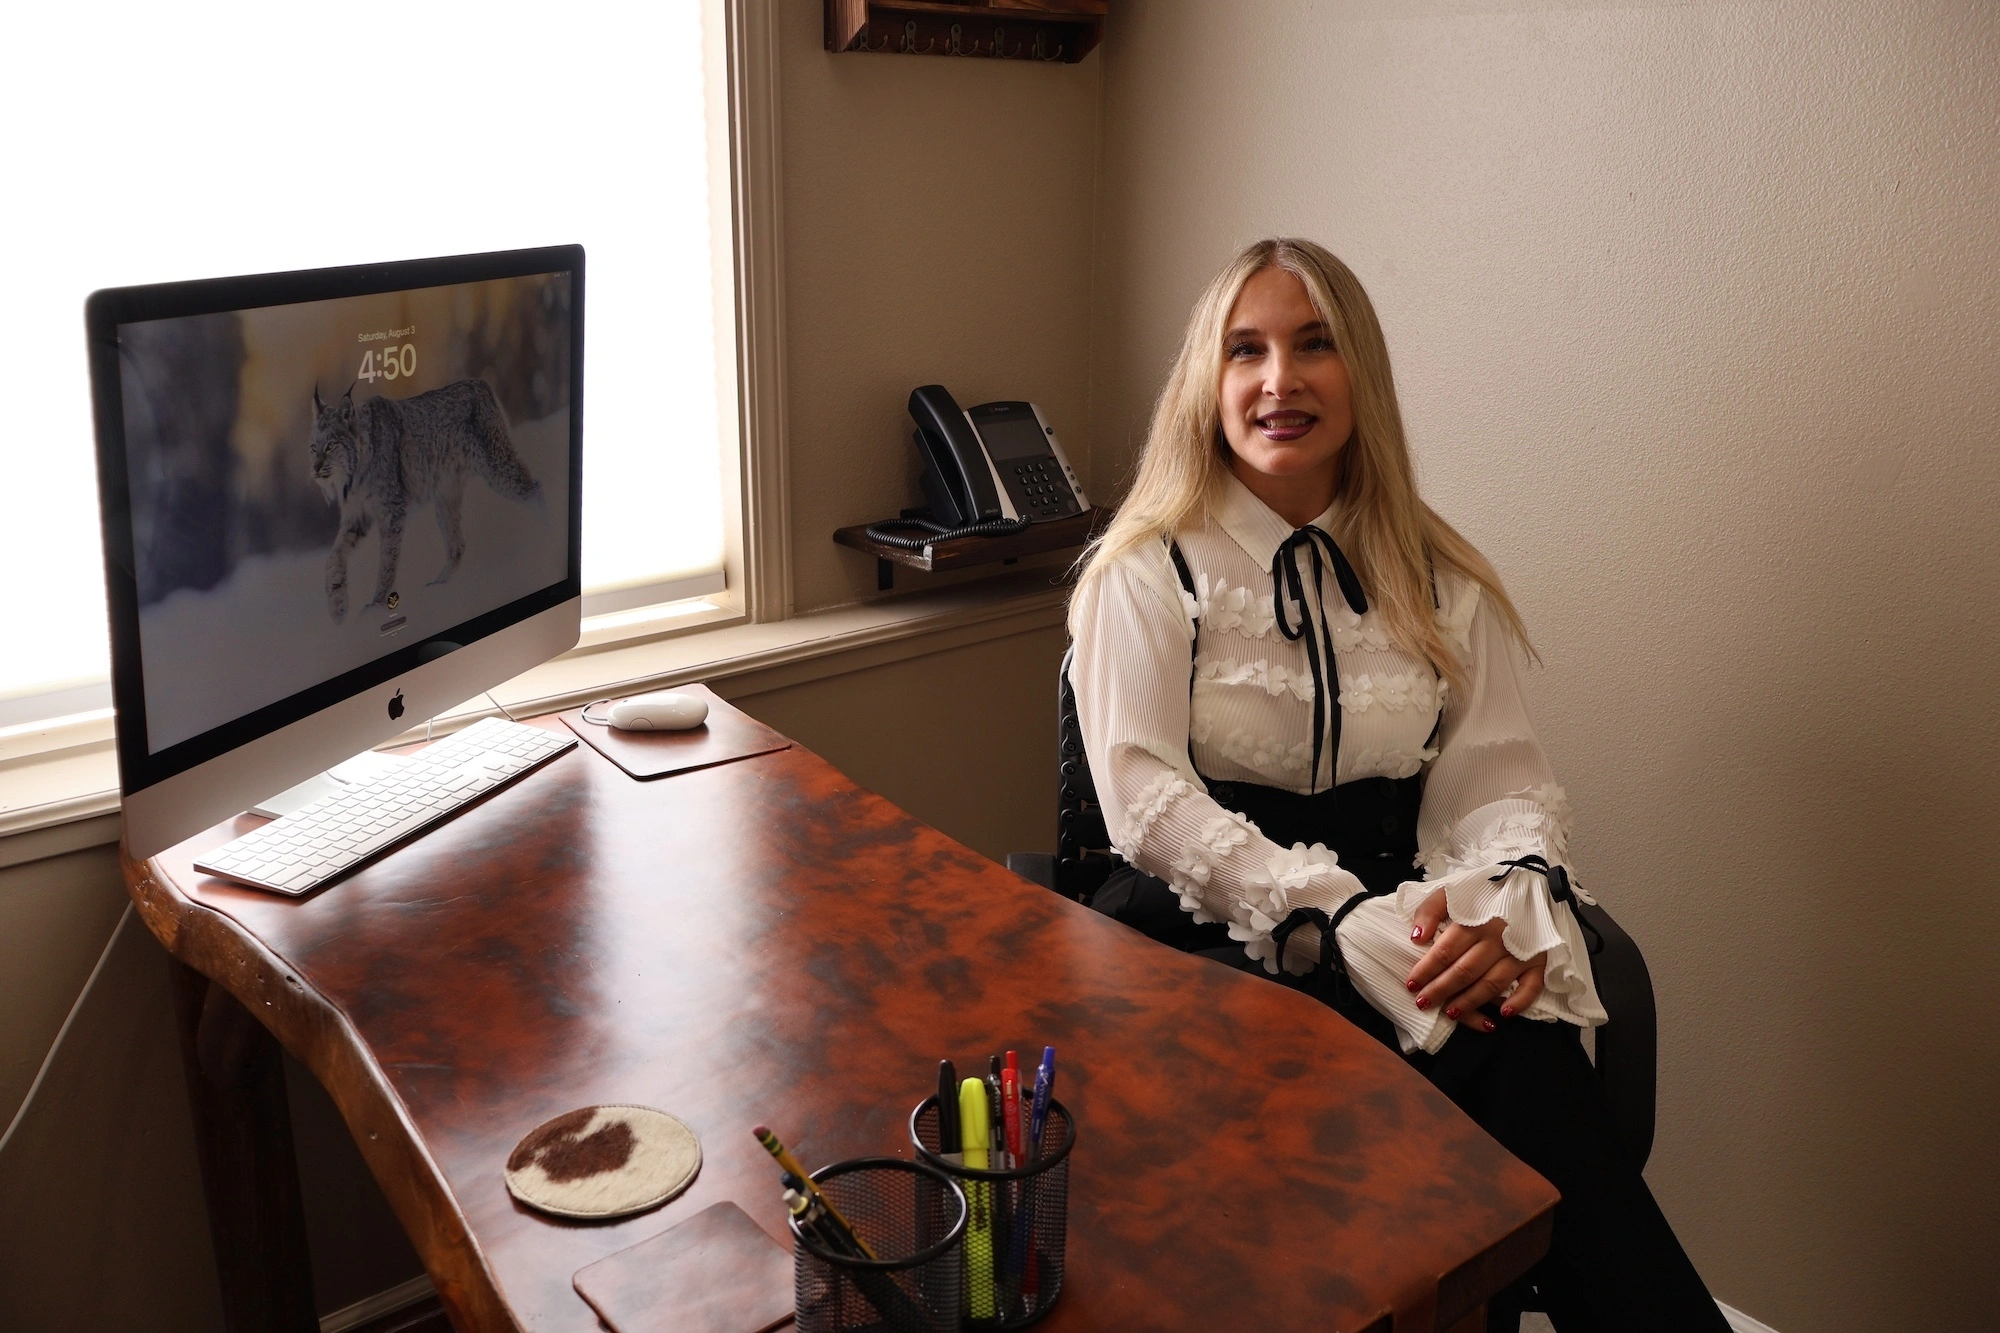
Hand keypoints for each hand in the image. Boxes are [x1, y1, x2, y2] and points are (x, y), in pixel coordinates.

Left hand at [1405, 888, 1545, 1030]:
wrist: (1530, 880)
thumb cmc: (1484, 890)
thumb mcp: (1452, 890)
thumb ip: (1430, 910)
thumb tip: (1416, 938)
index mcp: (1474, 920)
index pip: (1445, 952)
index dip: (1426, 970)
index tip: (1411, 984)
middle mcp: (1497, 938)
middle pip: (1465, 971)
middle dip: (1441, 990)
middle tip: (1424, 1003)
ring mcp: (1520, 951)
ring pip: (1492, 983)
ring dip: (1471, 1001)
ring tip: (1451, 1013)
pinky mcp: (1539, 959)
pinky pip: (1531, 986)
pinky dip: (1519, 1002)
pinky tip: (1502, 1013)